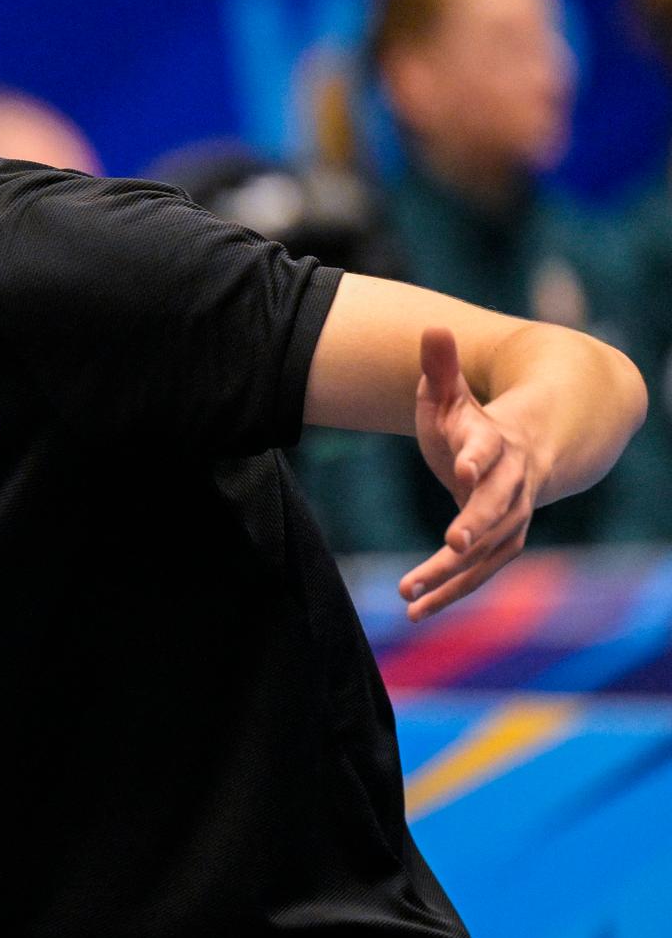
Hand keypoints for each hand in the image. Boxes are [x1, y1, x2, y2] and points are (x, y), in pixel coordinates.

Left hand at [398, 327, 537, 621]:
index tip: (462, 468)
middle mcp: (512, 485)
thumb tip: (432, 327)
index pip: (489, 449)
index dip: (476, 457)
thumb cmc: (476, 422)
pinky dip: (451, 592)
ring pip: (488, 550)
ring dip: (452, 572)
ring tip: (409, 592)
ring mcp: (511, 517)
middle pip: (497, 507)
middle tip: (451, 541)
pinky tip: (416, 611)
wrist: (527, 450)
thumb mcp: (455, 393)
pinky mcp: (502, 543)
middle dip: (475, 524)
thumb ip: (442, 366)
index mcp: (498, 443)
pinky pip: (480, 572)